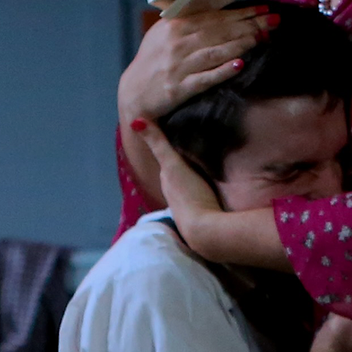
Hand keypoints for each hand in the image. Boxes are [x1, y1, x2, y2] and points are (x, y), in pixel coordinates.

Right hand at [117, 7, 270, 122]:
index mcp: (174, 26)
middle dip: (249, 24)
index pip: (213, 16)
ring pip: (214, 51)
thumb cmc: (154, 63)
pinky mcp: (179, 88)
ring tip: (263, 37)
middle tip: (273, 20)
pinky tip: (239, 65)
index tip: (263, 7)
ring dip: (240, 43)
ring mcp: (178, 66)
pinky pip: (205, 78)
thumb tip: (219, 11)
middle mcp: (176, 43)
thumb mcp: (163, 35)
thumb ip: (187, 22)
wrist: (134, 95)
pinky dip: (222, 71)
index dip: (240, 12)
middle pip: (218, 31)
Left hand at [131, 117, 225, 245]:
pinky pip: (204, 196)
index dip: (172, 152)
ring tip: (208, 165)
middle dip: (184, 165)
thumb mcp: (173, 165)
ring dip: (196, 177)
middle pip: (179, 176)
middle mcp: (175, 196)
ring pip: (191, 186)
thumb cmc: (189, 195)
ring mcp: (189, 208)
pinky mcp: (205, 215)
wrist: (207, 230)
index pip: (168, 164)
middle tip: (197, 148)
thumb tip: (134, 121)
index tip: (179, 138)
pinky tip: (217, 186)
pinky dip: (206, 188)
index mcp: (168, 183)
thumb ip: (158, 144)